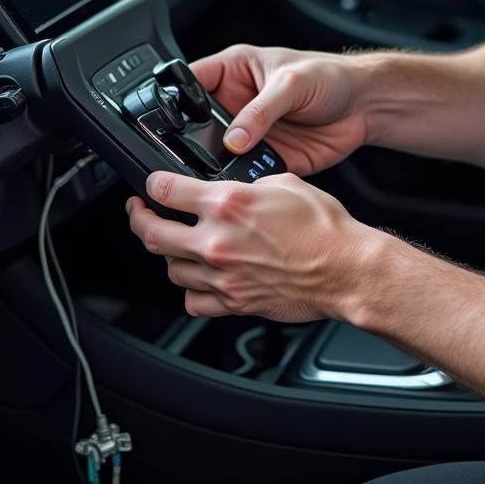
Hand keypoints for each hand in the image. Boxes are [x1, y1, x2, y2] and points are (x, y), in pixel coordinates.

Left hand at [126, 171, 379, 320]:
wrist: (345, 269)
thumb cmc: (324, 227)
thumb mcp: (285, 182)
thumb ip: (250, 185)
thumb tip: (237, 188)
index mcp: (227, 204)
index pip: (166, 190)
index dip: (151, 184)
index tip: (150, 185)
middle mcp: (218, 240)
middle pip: (153, 233)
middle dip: (139, 219)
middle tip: (140, 212)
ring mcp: (222, 275)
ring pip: (170, 269)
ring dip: (168, 255)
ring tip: (175, 244)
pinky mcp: (234, 302)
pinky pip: (193, 300)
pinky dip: (190, 289)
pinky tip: (198, 278)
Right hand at [190, 45, 368, 174]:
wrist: (365, 104)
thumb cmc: (330, 77)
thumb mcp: (292, 83)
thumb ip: (261, 110)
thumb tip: (234, 137)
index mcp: (233, 72)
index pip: (190, 83)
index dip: (176, 100)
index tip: (171, 122)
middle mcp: (236, 104)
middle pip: (198, 125)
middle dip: (195, 141)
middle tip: (200, 153)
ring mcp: (250, 133)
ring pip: (218, 155)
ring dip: (219, 166)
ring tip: (224, 171)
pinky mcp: (267, 157)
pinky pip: (246, 174)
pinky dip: (245, 182)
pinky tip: (249, 182)